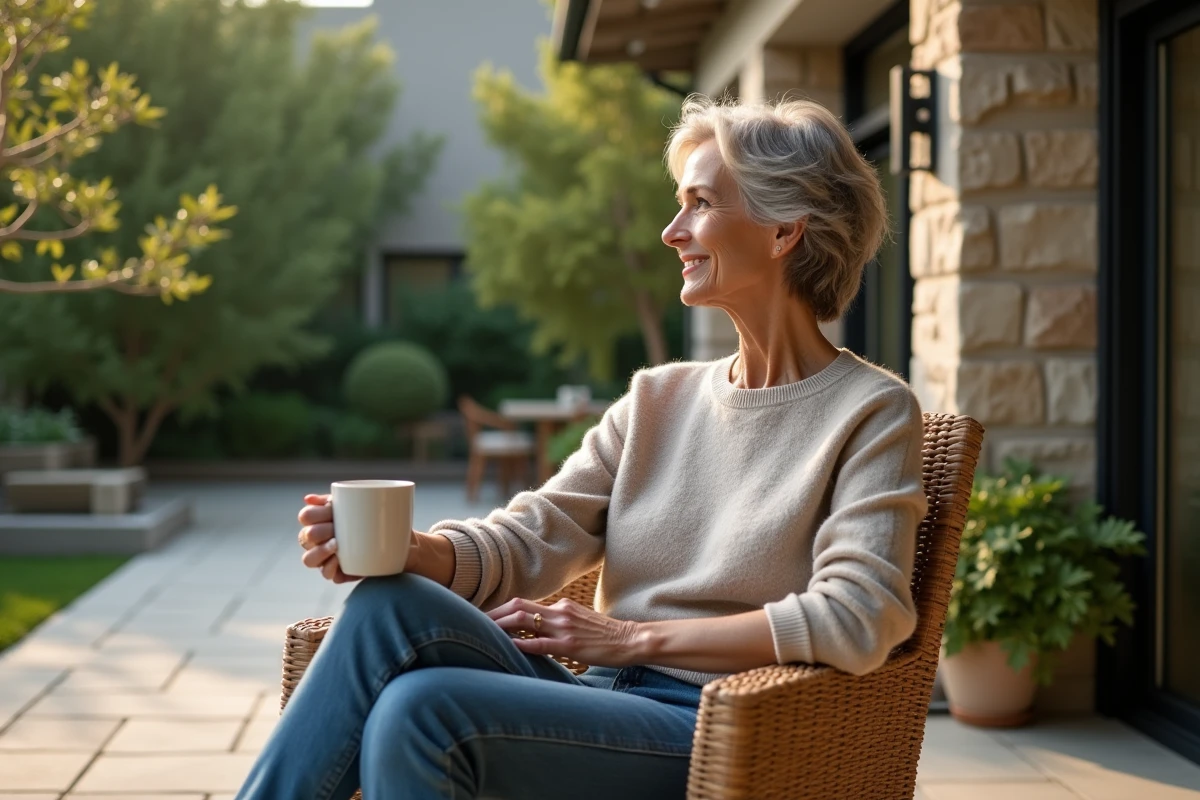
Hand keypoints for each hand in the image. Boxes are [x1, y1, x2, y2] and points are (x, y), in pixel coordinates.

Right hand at [296, 494, 360, 583]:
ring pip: (308, 559)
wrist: (391, 537)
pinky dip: (331, 567)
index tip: (331, 510)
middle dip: (319, 531)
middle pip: (304, 537)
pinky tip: (338, 560)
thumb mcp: (350, 503)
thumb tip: (308, 498)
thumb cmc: (364, 517)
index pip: (305, 516)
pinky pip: (326, 574)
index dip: (314, 514)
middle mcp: (315, 541)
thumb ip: (329, 499)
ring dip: (320, 551)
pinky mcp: (336, 573)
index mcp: (317, 521)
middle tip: (335, 528)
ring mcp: (324, 558)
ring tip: (336, 544)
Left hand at [486, 596, 643, 667]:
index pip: (523, 603)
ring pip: (525, 621)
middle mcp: (560, 612)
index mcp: (561, 607)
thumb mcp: (579, 622)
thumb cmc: (605, 635)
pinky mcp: (570, 645)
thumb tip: (536, 630)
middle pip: (518, 607)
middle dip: (493, 615)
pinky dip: (523, 644)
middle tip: (471, 622)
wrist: (630, 639)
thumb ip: (558, 622)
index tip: (482, 617)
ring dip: (501, 626)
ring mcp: (564, 628)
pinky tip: (509, 647)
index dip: (500, 609)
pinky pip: (541, 643)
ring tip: (482, 632)